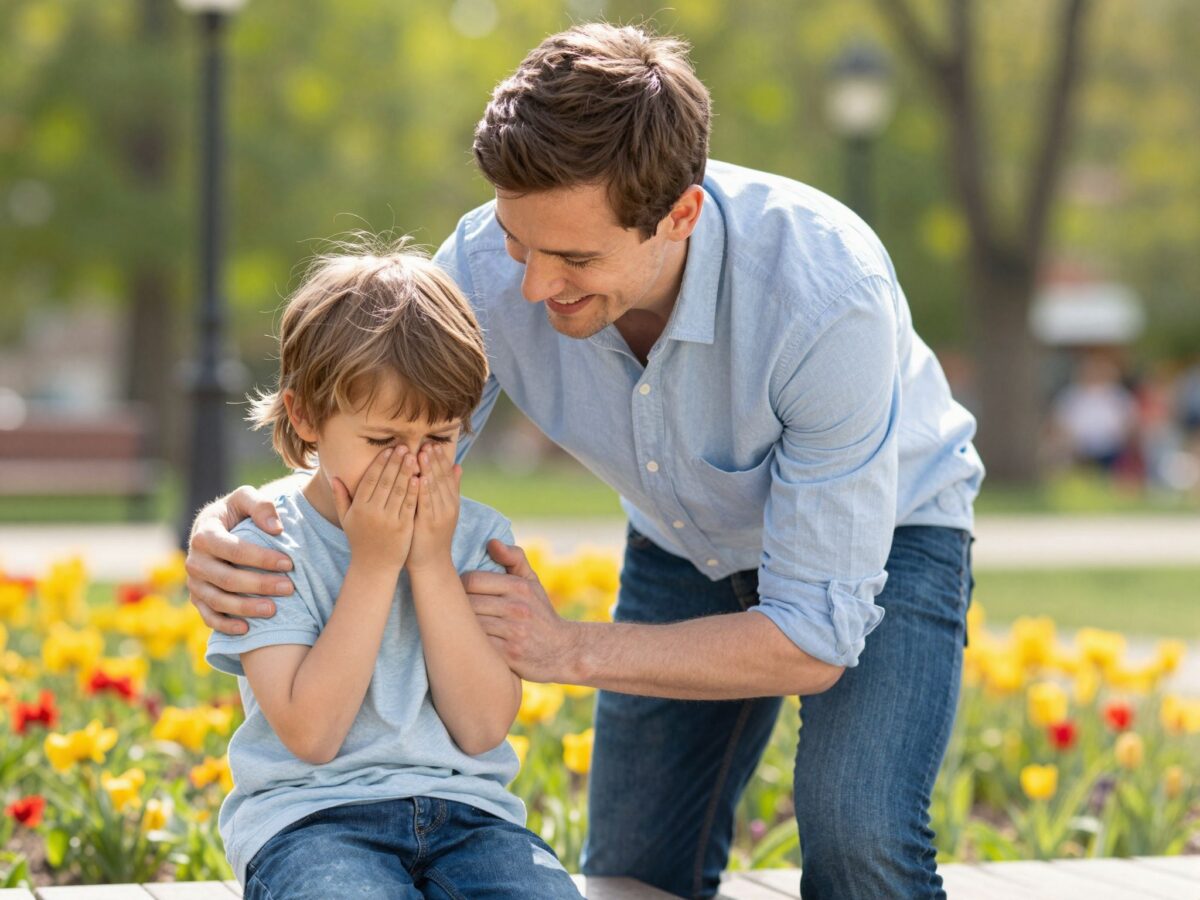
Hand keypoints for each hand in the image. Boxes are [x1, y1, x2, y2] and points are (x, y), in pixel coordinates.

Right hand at [186, 486, 295, 634]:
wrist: (219, 528)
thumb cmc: (237, 513)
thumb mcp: (246, 498)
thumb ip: (260, 505)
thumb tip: (276, 529)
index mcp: (205, 534)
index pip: (233, 549)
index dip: (261, 558)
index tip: (289, 563)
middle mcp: (194, 560)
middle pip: (226, 578)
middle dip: (259, 584)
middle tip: (289, 588)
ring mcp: (194, 582)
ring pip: (217, 601)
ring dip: (246, 608)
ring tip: (274, 609)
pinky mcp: (197, 599)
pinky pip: (208, 617)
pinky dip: (225, 625)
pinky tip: (247, 628)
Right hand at [332, 446, 418, 569]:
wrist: (374, 567)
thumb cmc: (360, 540)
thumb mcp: (346, 519)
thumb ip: (341, 497)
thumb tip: (334, 476)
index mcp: (359, 508)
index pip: (370, 480)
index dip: (380, 463)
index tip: (389, 450)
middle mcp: (373, 512)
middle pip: (386, 482)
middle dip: (396, 463)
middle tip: (405, 447)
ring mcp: (389, 520)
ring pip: (399, 491)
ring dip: (407, 472)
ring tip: (414, 456)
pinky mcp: (403, 528)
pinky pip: (409, 505)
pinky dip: (414, 491)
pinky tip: (420, 477)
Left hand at [406, 443, 461, 571]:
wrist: (431, 564)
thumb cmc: (432, 536)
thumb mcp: (444, 510)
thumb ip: (451, 489)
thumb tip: (458, 466)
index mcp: (451, 501)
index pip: (447, 475)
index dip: (441, 459)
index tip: (433, 443)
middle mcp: (448, 506)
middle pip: (442, 478)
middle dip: (434, 459)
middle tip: (427, 442)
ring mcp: (440, 515)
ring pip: (435, 488)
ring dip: (428, 469)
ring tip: (422, 452)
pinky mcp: (429, 524)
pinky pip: (427, 504)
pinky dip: (424, 490)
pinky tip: (419, 477)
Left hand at [461, 540, 581, 682]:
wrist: (563, 651)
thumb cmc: (540, 613)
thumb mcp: (532, 582)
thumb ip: (513, 558)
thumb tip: (491, 542)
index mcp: (519, 587)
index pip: (471, 580)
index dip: (459, 586)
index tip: (459, 594)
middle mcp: (517, 608)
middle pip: (467, 603)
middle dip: (457, 607)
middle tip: (451, 612)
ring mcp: (514, 633)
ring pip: (469, 625)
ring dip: (461, 627)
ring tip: (457, 628)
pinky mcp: (509, 655)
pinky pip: (477, 646)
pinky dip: (470, 644)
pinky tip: (469, 644)